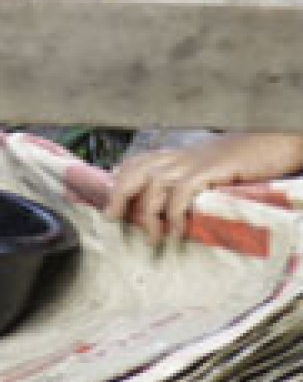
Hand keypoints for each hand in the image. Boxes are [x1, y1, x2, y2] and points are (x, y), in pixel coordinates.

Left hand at [105, 131, 302, 241]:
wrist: (272, 144)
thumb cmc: (242, 162)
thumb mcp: (207, 171)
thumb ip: (184, 183)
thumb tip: (166, 206)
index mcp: (176, 156)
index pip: (135, 163)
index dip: (117, 182)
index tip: (109, 204)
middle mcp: (179, 156)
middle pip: (136, 170)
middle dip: (119, 194)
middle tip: (113, 219)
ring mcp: (194, 162)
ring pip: (155, 183)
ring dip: (148, 213)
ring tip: (151, 237)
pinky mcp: (211, 170)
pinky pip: (183, 190)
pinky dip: (175, 211)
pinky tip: (176, 231)